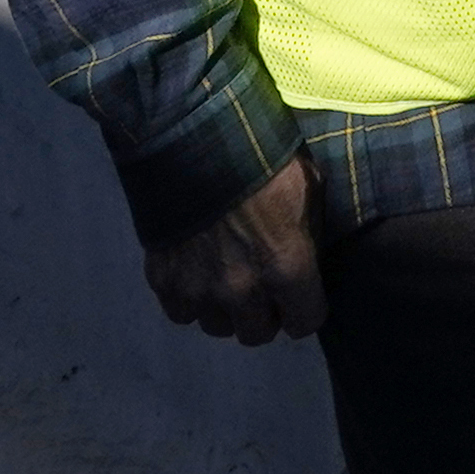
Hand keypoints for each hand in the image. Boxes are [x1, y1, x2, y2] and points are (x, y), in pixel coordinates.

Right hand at [147, 157, 323, 346]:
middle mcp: (242, 291)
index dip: (305, 308)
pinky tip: (197, 271)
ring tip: (226, 276)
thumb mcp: (308, 188)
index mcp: (286, 267)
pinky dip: (190, 298)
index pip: (305, 322)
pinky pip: (182, 312)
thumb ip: (308, 233)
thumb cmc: (264, 158)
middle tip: (262, 286)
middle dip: (265, 313)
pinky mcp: (164, 282)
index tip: (301, 294)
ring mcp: (199, 290)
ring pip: (218, 326)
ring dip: (226, 308)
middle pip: (257, 334)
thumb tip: (310, 256)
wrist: (194, 140)